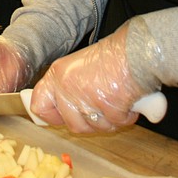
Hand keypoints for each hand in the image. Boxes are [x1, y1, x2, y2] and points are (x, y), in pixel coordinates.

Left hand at [29, 24, 148, 133]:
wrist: (137, 50)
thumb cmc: (114, 56)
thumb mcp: (79, 67)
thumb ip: (68, 88)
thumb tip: (66, 112)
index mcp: (58, 75)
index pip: (39, 106)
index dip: (52, 116)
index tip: (62, 117)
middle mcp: (68, 87)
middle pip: (72, 124)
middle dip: (90, 123)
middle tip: (102, 111)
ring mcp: (87, 97)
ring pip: (95, 128)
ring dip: (109, 121)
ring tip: (117, 102)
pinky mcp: (108, 106)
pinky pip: (116, 123)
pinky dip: (125, 117)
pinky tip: (129, 102)